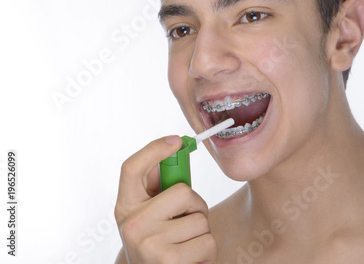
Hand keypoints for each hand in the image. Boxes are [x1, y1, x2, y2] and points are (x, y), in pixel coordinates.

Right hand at [115, 136, 216, 262]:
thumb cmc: (159, 245)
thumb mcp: (150, 216)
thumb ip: (158, 189)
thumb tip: (175, 149)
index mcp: (126, 207)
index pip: (131, 168)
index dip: (154, 149)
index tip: (176, 141)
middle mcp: (132, 223)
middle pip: (183, 191)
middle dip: (196, 206)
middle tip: (187, 222)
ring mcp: (148, 243)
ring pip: (200, 219)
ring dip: (202, 233)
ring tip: (187, 246)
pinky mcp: (168, 261)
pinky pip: (208, 241)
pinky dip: (207, 252)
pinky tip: (192, 260)